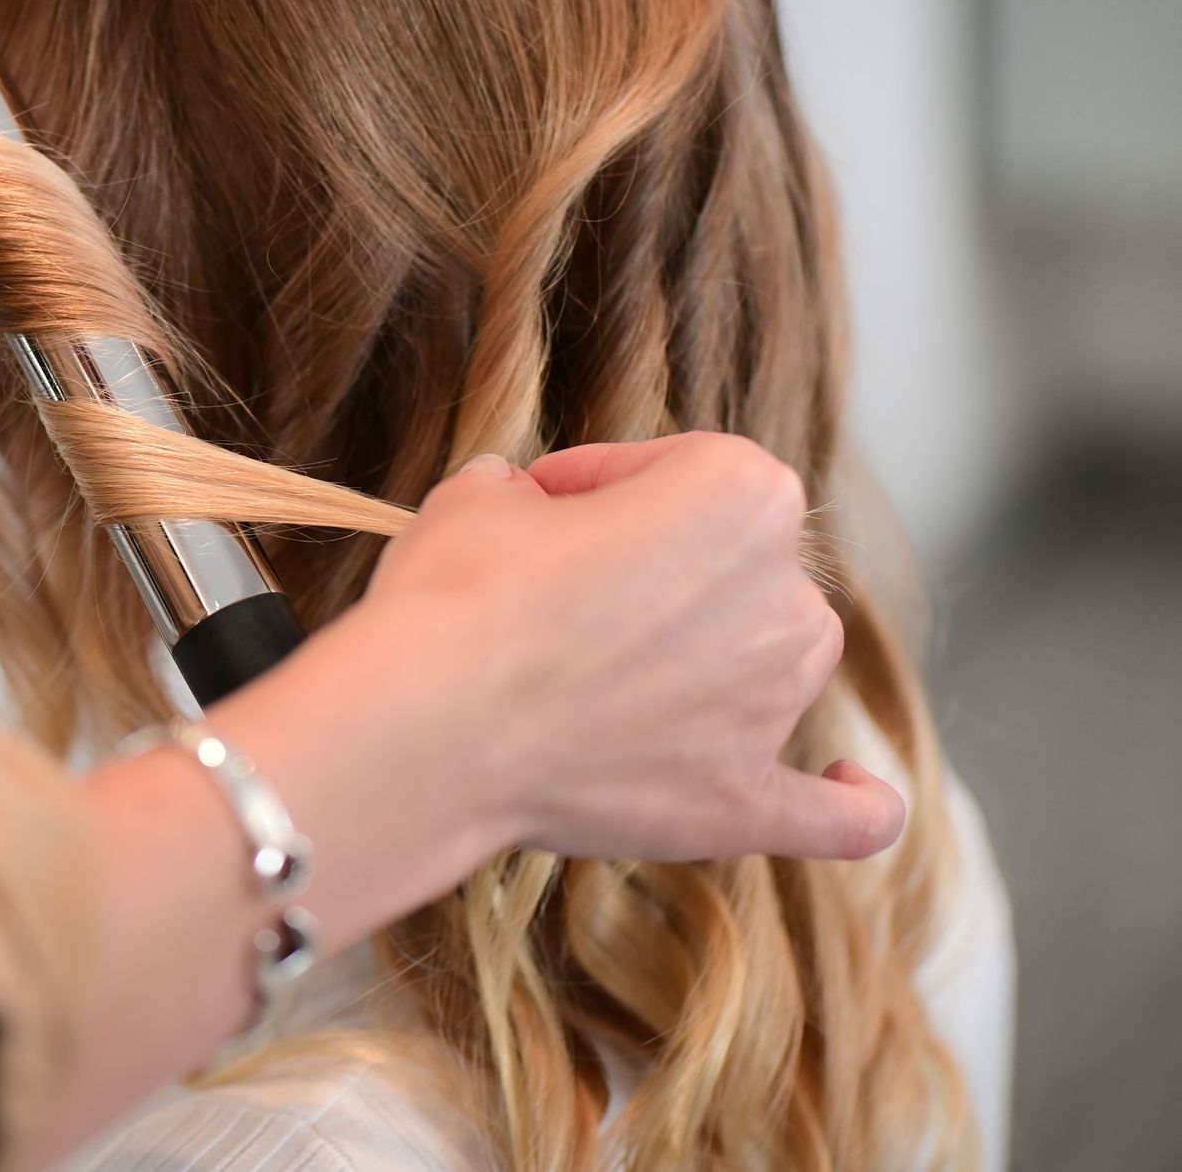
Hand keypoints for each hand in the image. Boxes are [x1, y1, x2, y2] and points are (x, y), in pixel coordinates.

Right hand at [327, 432, 902, 864]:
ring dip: (721, 661)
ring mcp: (772, 707)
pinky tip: (853, 791)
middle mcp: (785, 598)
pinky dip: (851, 803)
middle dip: (661, 575)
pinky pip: (838, 815)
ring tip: (614, 678)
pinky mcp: (744, 803)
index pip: (680, 469)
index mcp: (742, 494)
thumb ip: (525, 495)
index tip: (542, 507)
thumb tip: (522, 510)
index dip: (601, 484)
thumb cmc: (459, 596)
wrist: (431, 724)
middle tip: (561, 597)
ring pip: (777, 666)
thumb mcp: (481, 497)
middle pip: (739, 568)